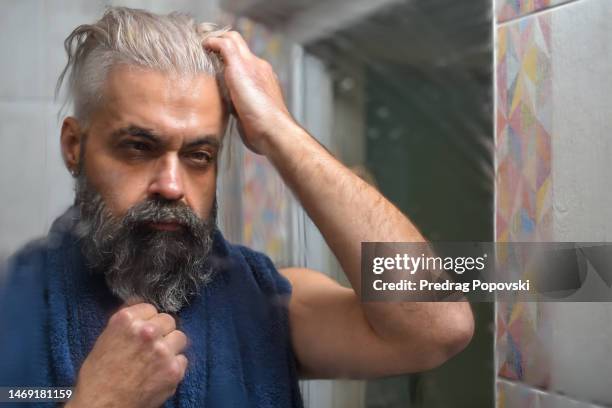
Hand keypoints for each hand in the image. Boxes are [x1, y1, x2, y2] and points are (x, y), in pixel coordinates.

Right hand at [66, 303, 187, 407]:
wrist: (102, 407)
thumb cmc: (98, 376)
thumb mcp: (105, 339)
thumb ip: (126, 323)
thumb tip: (140, 307)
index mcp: (127, 320)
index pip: (150, 308)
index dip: (147, 320)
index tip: (143, 330)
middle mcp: (148, 331)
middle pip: (168, 320)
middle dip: (161, 331)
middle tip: (152, 345)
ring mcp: (163, 350)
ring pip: (179, 337)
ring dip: (171, 346)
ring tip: (158, 359)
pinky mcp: (174, 369)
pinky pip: (182, 359)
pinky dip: (174, 366)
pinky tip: (160, 373)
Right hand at [204, 31, 295, 154]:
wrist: (270, 133)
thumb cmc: (257, 104)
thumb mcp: (239, 69)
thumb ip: (228, 50)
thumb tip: (213, 39)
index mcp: (254, 62)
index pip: (233, 40)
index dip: (215, 38)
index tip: (200, 45)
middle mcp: (255, 74)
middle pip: (233, 56)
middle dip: (216, 54)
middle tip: (200, 59)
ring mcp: (253, 91)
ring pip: (233, 76)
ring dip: (220, 74)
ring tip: (205, 78)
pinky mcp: (248, 108)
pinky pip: (234, 94)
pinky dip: (224, 92)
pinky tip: (217, 98)